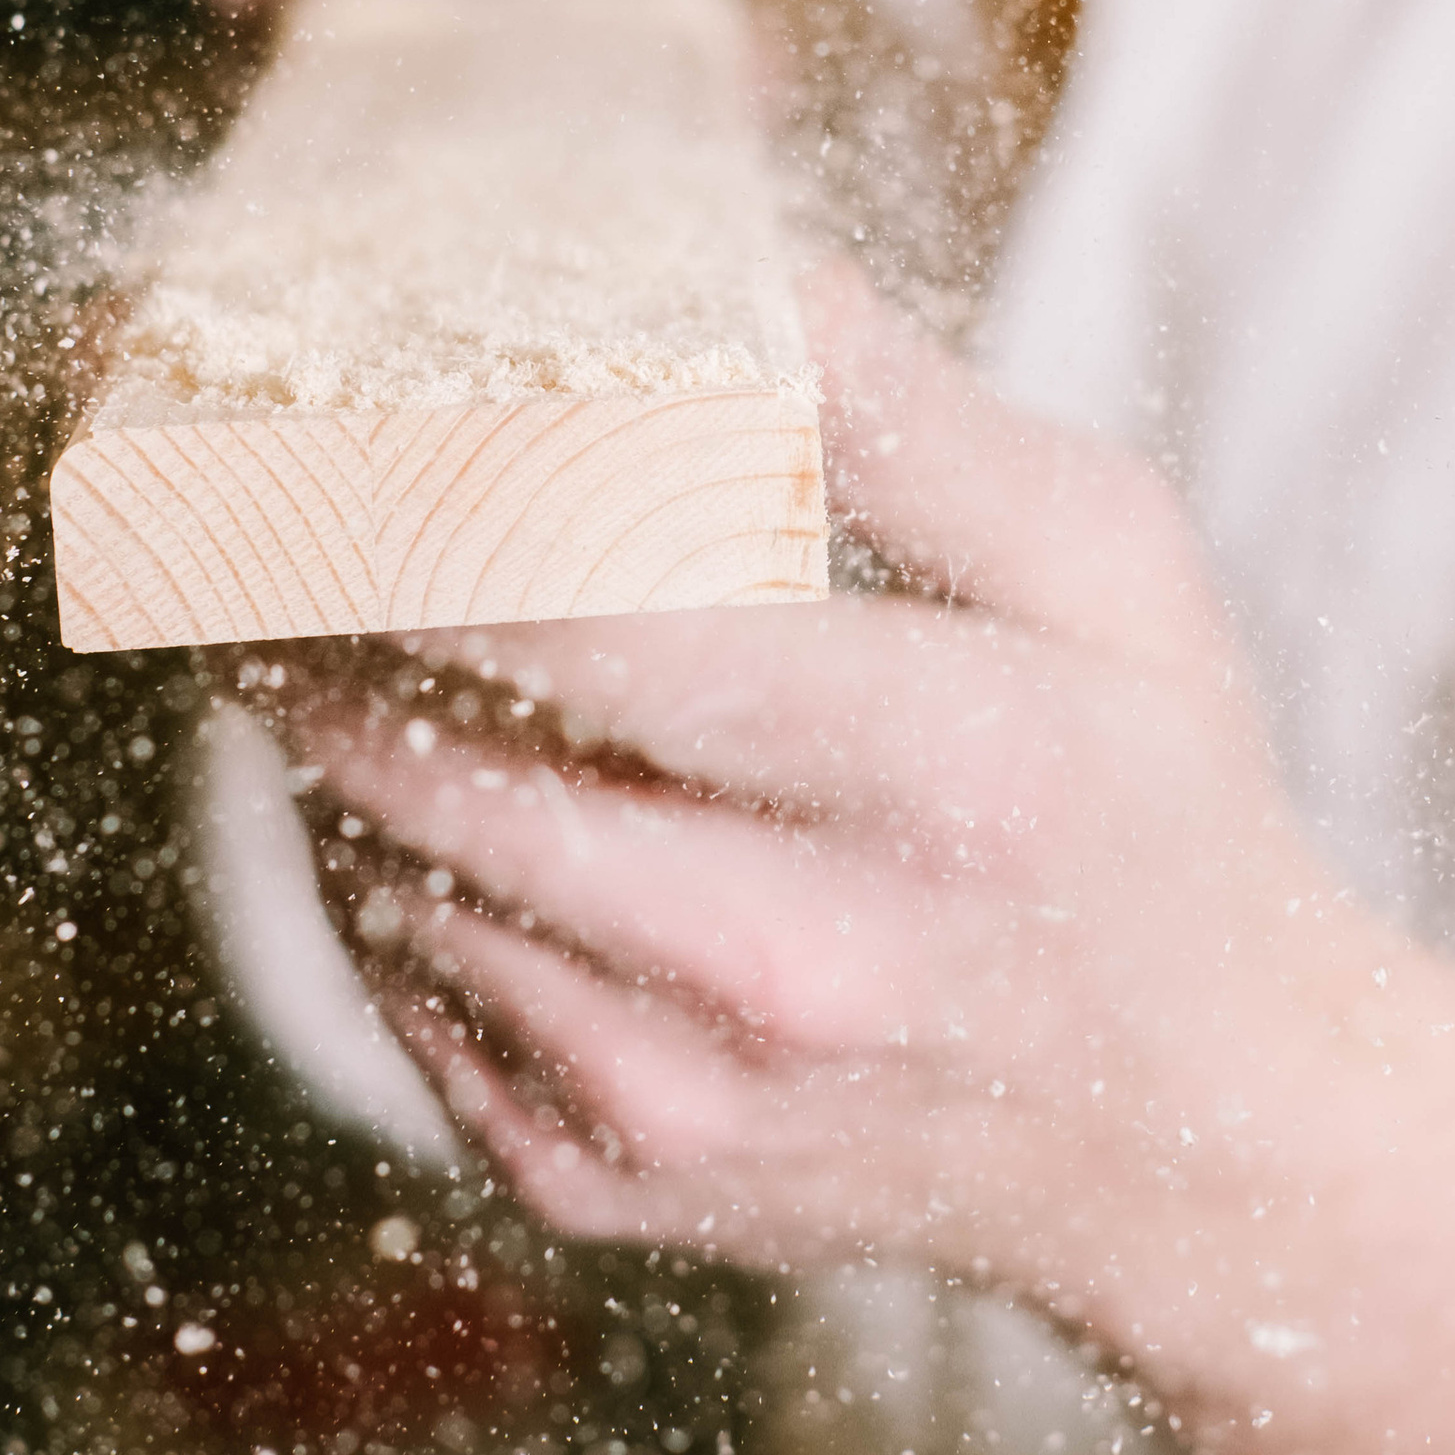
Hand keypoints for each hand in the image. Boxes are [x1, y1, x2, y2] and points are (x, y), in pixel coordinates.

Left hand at [284, 267, 1362, 1306]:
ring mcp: (686, 1103)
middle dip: (314, 613)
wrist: (1201, 1143)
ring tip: (330, 612)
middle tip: (252, 496)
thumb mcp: (1103, 573)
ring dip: (328, 727)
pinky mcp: (605, 1183)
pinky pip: (394, 988)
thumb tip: (732, 270)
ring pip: (383, 872)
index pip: (605, 637)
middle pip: (438, 762)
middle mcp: (796, 968)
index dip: (425, 524)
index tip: (319, 422)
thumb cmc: (1148, 804)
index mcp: (940, 779)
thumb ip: (908, 422)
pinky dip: (369, 861)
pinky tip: (424, 770)